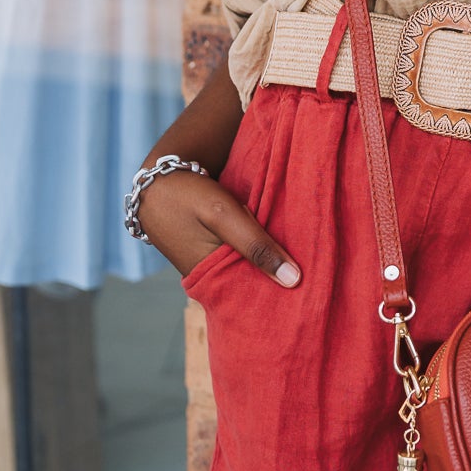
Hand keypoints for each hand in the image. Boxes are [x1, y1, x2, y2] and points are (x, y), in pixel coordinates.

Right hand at [135, 161, 300, 287]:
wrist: (159, 175)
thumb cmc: (188, 193)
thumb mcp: (224, 215)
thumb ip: (256, 246)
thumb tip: (293, 280)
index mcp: (206, 279)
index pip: (250, 296)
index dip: (278, 292)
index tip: (308, 289)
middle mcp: (206, 277)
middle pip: (248, 283)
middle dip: (275, 277)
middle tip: (312, 272)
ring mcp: (206, 262)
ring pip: (244, 267)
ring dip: (266, 259)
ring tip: (301, 260)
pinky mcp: (209, 247)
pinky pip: (238, 253)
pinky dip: (254, 247)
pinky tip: (275, 242)